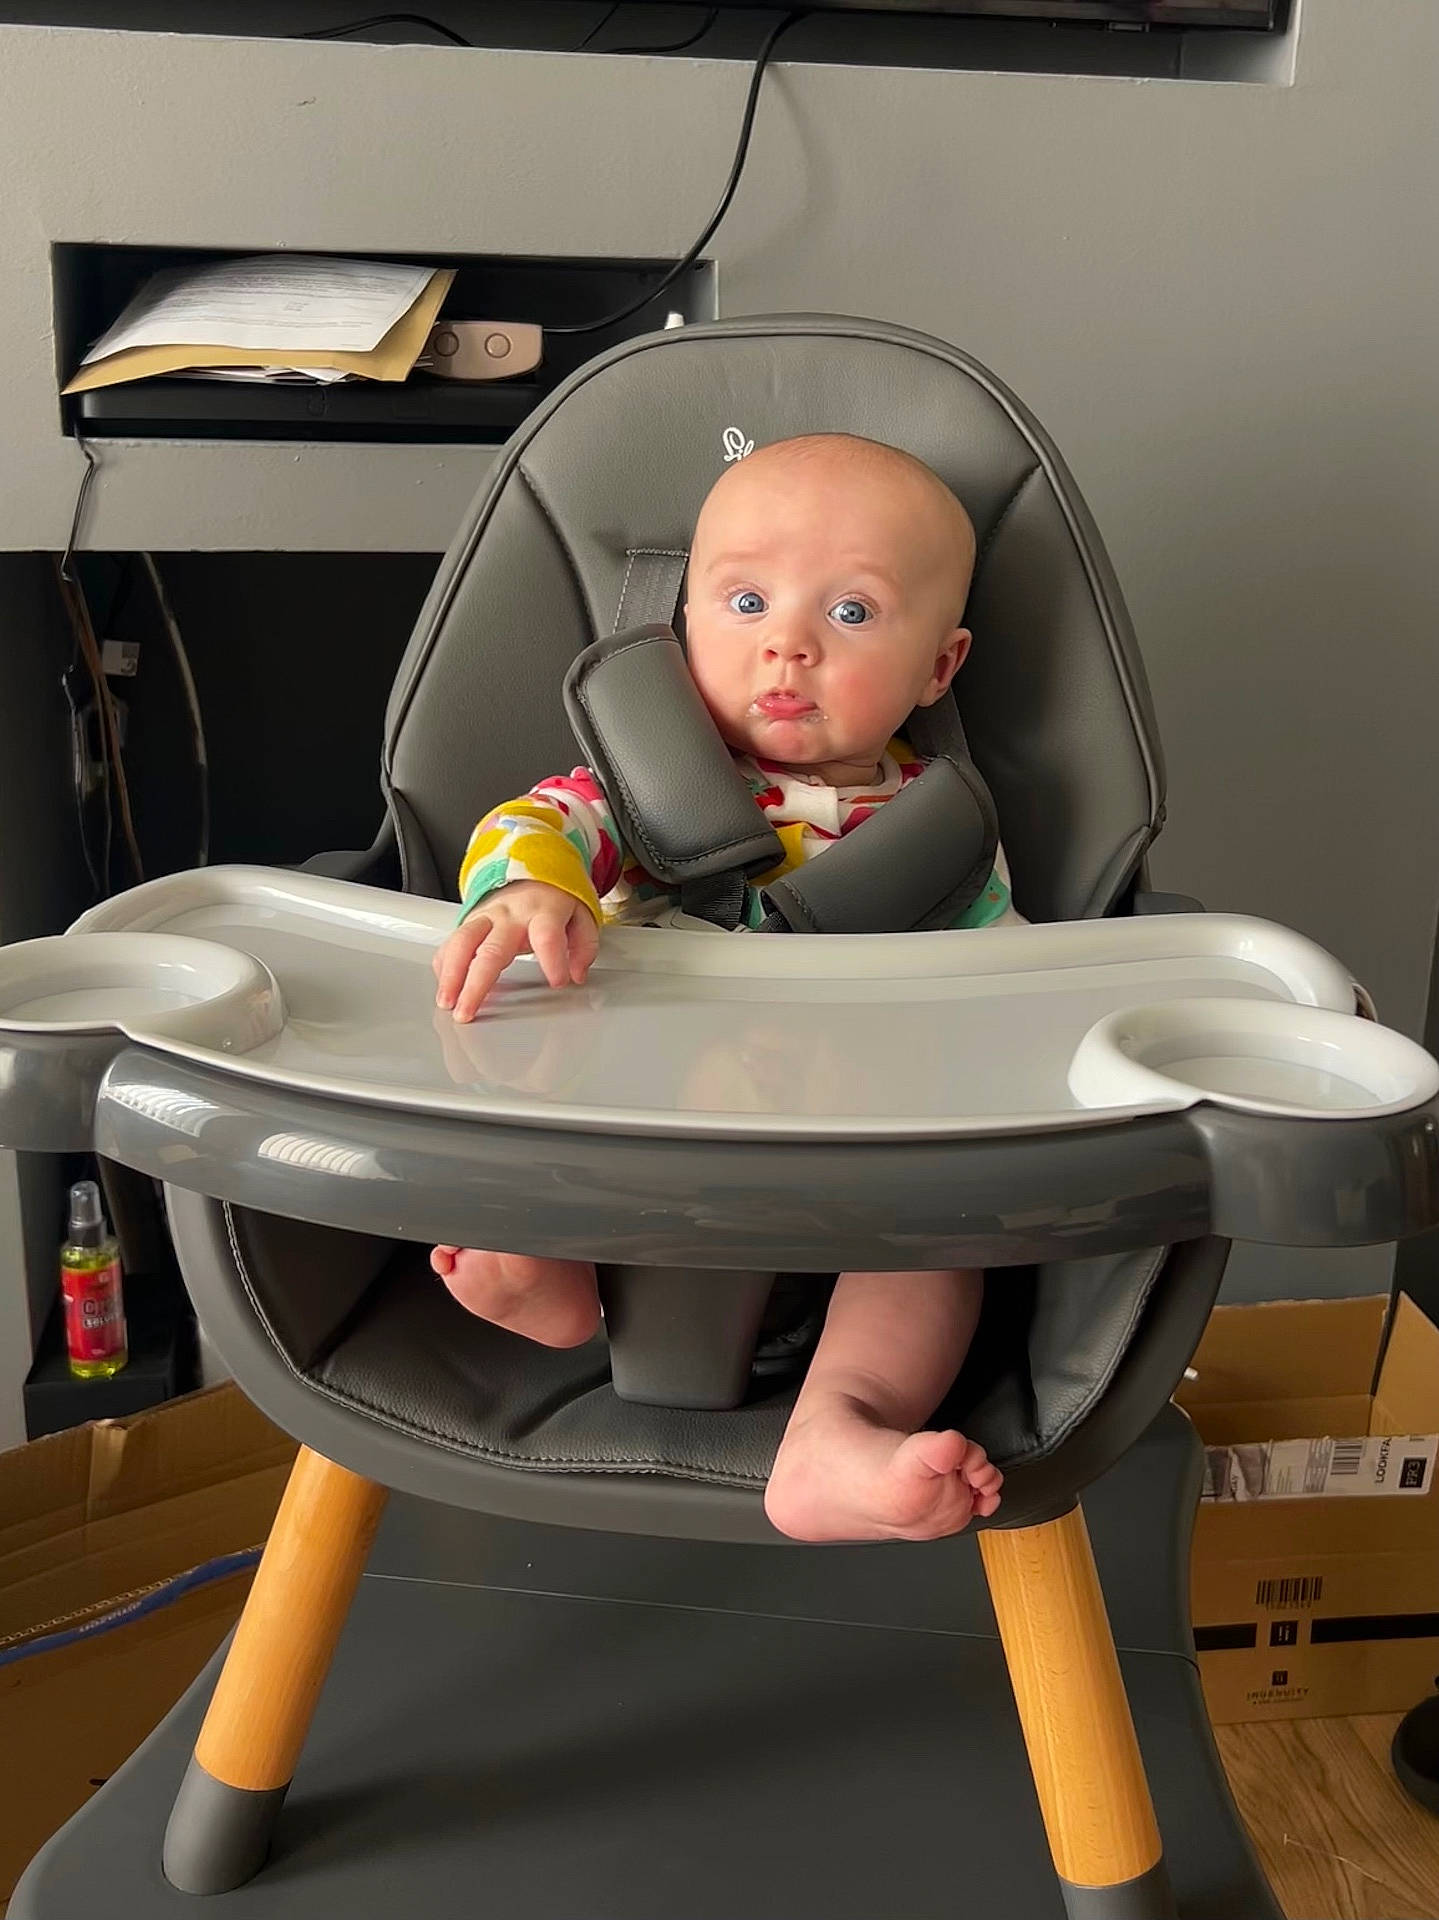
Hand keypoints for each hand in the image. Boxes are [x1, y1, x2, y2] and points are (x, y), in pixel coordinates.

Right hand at [433, 880, 599, 1021]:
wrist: (532, 872)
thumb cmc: (554, 900)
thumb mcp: (581, 916)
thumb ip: (584, 946)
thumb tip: (577, 974)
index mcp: (544, 911)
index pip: (547, 935)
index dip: (552, 960)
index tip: (557, 983)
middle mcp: (511, 915)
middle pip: (491, 949)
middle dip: (477, 983)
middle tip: (468, 1011)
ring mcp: (487, 917)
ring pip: (462, 943)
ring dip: (451, 975)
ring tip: (447, 1003)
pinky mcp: (471, 922)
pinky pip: (452, 942)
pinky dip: (444, 964)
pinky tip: (445, 987)